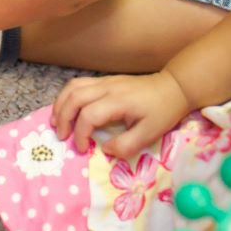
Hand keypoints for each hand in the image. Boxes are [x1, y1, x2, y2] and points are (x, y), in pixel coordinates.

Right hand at [51, 70, 191, 157]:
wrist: (174, 87)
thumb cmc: (163, 111)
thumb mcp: (150, 134)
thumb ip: (126, 145)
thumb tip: (104, 150)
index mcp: (118, 101)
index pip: (89, 115)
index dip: (81, 134)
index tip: (84, 150)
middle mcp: (108, 87)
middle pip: (74, 97)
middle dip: (63, 118)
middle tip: (62, 137)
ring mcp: (105, 81)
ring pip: (73, 87)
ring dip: (60, 104)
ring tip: (57, 123)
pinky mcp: (106, 80)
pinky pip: (79, 84)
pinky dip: (67, 97)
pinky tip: (67, 109)